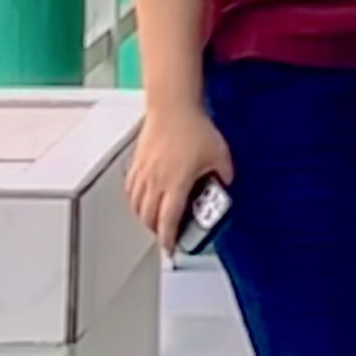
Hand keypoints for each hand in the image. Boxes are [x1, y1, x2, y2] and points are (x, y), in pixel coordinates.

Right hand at [126, 103, 233, 254]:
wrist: (173, 107)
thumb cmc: (193, 127)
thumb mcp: (219, 154)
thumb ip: (224, 174)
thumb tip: (225, 182)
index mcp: (176, 183)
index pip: (168, 220)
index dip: (168, 239)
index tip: (170, 249)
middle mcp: (156, 180)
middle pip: (149, 217)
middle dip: (156, 231)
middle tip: (165, 236)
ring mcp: (143, 172)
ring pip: (136, 205)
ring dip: (144, 218)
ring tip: (154, 222)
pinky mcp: (136, 163)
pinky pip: (130, 190)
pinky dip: (134, 201)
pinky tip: (140, 201)